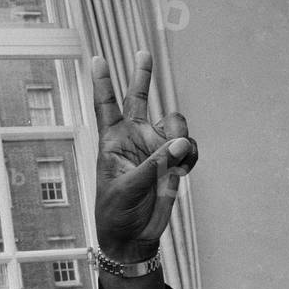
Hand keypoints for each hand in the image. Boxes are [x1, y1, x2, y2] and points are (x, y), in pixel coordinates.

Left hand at [92, 51, 198, 261]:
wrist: (133, 236)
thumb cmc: (117, 213)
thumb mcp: (128, 188)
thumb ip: (154, 164)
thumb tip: (182, 143)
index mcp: (112, 142)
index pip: (107, 106)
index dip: (102, 82)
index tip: (97, 58)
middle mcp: (134, 138)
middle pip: (139, 99)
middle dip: (142, 76)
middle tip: (142, 52)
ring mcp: (155, 148)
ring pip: (175, 123)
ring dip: (179, 135)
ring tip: (175, 159)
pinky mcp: (173, 161)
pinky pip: (190, 146)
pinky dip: (191, 156)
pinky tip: (183, 171)